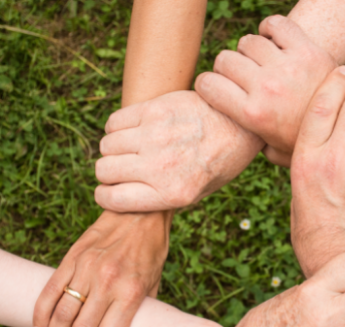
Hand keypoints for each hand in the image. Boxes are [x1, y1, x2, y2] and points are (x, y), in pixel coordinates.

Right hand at [32, 210, 169, 326]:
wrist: (140, 212)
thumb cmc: (151, 252)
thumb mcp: (154, 284)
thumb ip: (139, 311)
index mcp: (130, 293)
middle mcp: (107, 282)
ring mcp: (86, 269)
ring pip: (61, 315)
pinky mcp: (71, 258)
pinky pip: (49, 292)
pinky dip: (40, 316)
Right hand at [93, 91, 264, 211]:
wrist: (241, 124)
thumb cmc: (219, 162)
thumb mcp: (197, 193)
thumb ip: (161, 198)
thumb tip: (123, 199)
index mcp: (172, 193)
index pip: (112, 199)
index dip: (106, 195)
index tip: (111, 190)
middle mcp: (161, 166)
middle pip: (104, 170)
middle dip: (109, 172)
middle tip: (123, 168)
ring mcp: (156, 136)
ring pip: (107, 145)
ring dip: (114, 148)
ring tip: (131, 148)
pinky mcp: (155, 109)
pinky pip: (114, 122)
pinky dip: (117, 128)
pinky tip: (133, 130)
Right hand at [195, 15, 336, 166]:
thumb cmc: (306, 141)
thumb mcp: (274, 152)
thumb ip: (250, 144)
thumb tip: (231, 140)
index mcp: (253, 115)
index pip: (207, 84)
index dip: (207, 85)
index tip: (216, 89)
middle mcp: (266, 88)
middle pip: (225, 59)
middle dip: (228, 68)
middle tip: (242, 78)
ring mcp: (287, 67)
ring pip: (248, 42)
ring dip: (251, 51)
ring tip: (262, 63)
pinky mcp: (307, 50)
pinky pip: (275, 25)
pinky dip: (270, 29)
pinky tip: (274, 42)